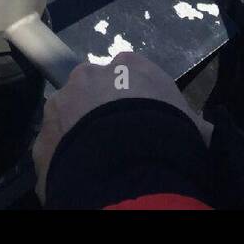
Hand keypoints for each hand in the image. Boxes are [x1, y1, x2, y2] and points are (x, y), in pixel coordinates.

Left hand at [32, 52, 210, 201]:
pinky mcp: (40, 141)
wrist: (129, 171)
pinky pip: (53, 150)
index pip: (128, 74)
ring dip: (76, 133)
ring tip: (94, 162)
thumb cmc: (170, 139)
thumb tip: (203, 131)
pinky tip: (79, 177)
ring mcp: (59, 106)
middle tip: (115, 141)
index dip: (133, 99)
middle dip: (99, 110)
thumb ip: (191, 123)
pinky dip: (62, 162)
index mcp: (128, 65)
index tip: (140, 121)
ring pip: (66, 116)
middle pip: (91, 89)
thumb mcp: (194, 127)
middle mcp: (88, 76)